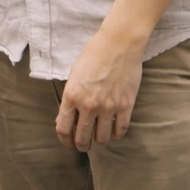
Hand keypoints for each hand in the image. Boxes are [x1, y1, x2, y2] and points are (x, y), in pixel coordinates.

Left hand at [56, 27, 143, 151]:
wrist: (118, 44)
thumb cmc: (93, 55)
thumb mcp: (74, 74)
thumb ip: (71, 97)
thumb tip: (68, 118)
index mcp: (72, 95)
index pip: (63, 128)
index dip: (64, 139)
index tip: (68, 141)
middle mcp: (89, 105)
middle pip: (82, 138)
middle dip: (81, 145)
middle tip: (83, 145)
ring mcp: (108, 107)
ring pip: (102, 139)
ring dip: (99, 140)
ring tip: (99, 137)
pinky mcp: (126, 106)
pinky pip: (120, 131)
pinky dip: (116, 134)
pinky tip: (114, 131)